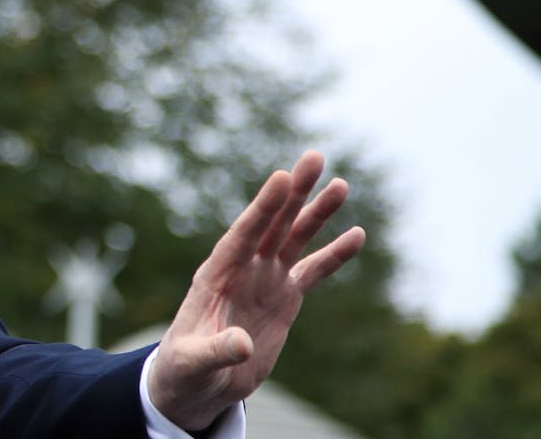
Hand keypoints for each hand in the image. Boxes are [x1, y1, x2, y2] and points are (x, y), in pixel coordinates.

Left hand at [148, 151, 365, 430]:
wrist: (198, 382)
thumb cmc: (184, 368)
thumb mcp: (193, 361)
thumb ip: (215, 350)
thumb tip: (242, 345)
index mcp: (216, 275)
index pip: (242, 235)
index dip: (262, 207)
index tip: (280, 178)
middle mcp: (242, 269)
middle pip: (272, 224)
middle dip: (293, 193)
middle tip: (314, 158)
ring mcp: (264, 280)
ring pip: (294, 239)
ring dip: (316, 213)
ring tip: (341, 184)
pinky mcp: (284, 298)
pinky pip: (313, 271)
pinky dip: (334, 254)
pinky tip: (356, 234)